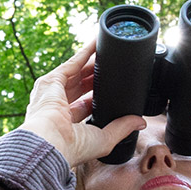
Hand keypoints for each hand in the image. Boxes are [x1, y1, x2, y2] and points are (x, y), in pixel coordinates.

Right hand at [18, 38, 148, 166]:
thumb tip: (140, 123)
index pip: (84, 104)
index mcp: (66, 123)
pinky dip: (86, 51)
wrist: (51, 141)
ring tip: (109, 49)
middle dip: (96, 74)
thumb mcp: (103, 139)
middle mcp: (57, 106)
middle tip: (113, 66)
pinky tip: (98, 42)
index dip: (97, 94)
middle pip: (81, 84)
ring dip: (92, 60)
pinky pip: (73, 61)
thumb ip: (122, 128)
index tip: (111, 88)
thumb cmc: (70, 147)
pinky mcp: (52, 80)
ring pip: (77, 71)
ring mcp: (53, 91)